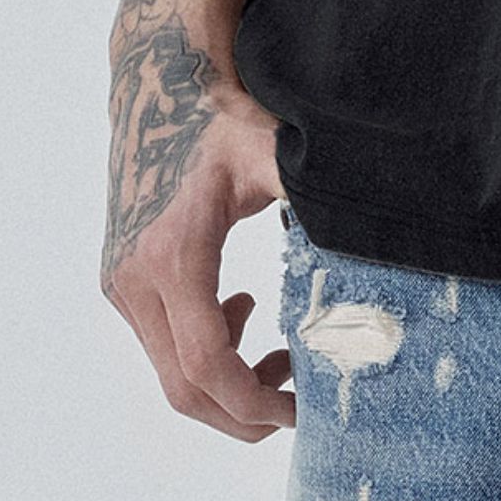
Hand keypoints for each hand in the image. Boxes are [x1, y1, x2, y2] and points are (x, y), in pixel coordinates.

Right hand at [101, 82, 296, 440]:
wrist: (157, 88)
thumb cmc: (221, 119)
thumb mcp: (274, 153)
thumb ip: (314, 196)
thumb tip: (379, 229)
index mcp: (174, 257)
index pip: (207, 365)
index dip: (254, 402)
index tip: (300, 410)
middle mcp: (134, 279)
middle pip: (183, 389)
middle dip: (243, 413)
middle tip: (299, 403)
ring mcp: (122, 284)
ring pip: (171, 375)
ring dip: (227, 383)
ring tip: (279, 354)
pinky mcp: (121, 282)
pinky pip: (163, 346)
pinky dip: (206, 354)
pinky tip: (244, 313)